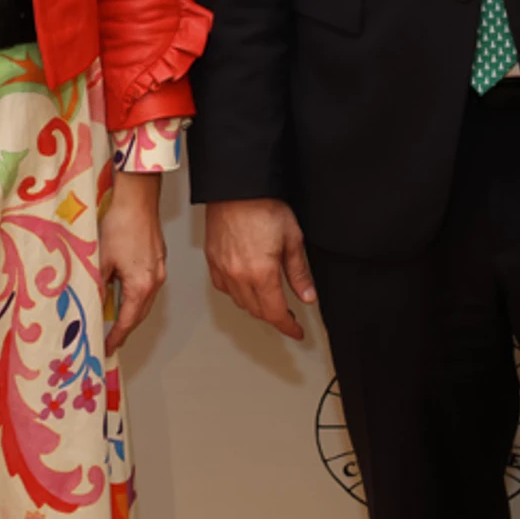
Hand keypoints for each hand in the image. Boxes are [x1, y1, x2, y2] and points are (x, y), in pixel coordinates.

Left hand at [99, 170, 166, 353]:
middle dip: (125, 328)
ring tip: (115, 318)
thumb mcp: (101, 261)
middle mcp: (154, 280)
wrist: (137, 199)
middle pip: (140, 314)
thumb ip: (97, 287)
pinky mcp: (158, 258)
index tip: (107, 348)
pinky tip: (123, 291)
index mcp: (141, 285)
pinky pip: (148, 285)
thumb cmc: (120, 225)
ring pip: (145, 300)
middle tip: (110, 338)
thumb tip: (92, 306)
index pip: (128, 321)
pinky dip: (136, 295)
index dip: (117, 337)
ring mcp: (159, 269)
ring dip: (131, 311)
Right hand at [205, 197, 316, 339]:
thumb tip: (307, 295)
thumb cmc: (262, 205)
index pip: (275, 314)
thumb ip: (299, 272)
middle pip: (257, 311)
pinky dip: (237, 292)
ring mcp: (222, 268)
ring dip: (256, 305)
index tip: (296, 331)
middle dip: (274, 316)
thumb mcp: (292, 239)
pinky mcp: (212, 260)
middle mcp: (238, 276)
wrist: (237, 187)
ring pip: (240, 302)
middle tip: (287, 314)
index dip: (288, 327)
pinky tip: (245, 285)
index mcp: (261, 273)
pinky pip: (223, 287)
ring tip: (269, 299)